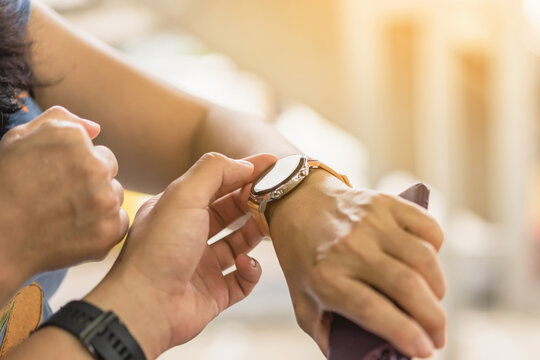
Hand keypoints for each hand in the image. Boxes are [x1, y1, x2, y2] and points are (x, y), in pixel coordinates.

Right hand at [0, 106, 127, 288]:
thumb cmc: (4, 186)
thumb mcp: (19, 140)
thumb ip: (59, 121)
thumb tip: (96, 128)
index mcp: (72, 139)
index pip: (96, 150)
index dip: (76, 166)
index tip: (55, 179)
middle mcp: (94, 165)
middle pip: (109, 170)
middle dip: (91, 181)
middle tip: (60, 198)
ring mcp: (104, 199)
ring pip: (114, 196)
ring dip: (99, 204)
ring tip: (65, 216)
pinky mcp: (110, 229)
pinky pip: (119, 222)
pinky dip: (103, 228)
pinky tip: (75, 231)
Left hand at [85, 152, 276, 358]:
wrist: (146, 306)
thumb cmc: (160, 247)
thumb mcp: (183, 195)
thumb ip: (214, 171)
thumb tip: (245, 166)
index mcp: (178, 209)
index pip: (217, 183)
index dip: (244, 171)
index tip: (273, 163)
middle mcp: (190, 235)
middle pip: (230, 212)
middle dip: (253, 202)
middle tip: (276, 195)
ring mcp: (203, 265)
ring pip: (240, 243)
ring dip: (256, 233)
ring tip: (268, 226)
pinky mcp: (214, 293)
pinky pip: (243, 278)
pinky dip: (250, 270)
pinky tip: (244, 263)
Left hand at [267, 170, 445, 358]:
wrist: (300, 204)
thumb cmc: (304, 259)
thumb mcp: (303, 301)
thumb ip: (328, 335)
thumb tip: (367, 359)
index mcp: (324, 276)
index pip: (372, 309)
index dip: (404, 333)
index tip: (426, 351)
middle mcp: (349, 247)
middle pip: (406, 285)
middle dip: (433, 319)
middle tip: (438, 336)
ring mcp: (370, 221)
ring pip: (424, 258)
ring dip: (438, 288)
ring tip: (432, 303)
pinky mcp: (386, 203)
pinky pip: (429, 229)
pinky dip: (437, 250)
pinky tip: (427, 266)